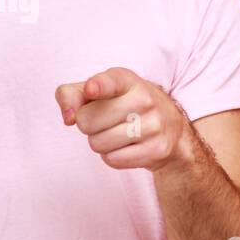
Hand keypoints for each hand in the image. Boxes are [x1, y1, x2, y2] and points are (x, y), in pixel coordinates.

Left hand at [54, 66, 193, 172]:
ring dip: (99, 142)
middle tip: (104, 120)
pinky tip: (127, 146)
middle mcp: (144, 99)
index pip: (110, 82)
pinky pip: (112, 160)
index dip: (98, 86)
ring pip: (98, 144)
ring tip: (116, 132)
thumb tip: (68, 118)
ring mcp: (153, 125)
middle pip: (87, 121)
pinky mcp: (157, 150)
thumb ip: (71, 95)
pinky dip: (112, 156)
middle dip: (87, 125)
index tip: (91, 89)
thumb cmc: (122, 105)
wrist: (171, 128)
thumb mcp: (97, 91)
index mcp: (126, 80)